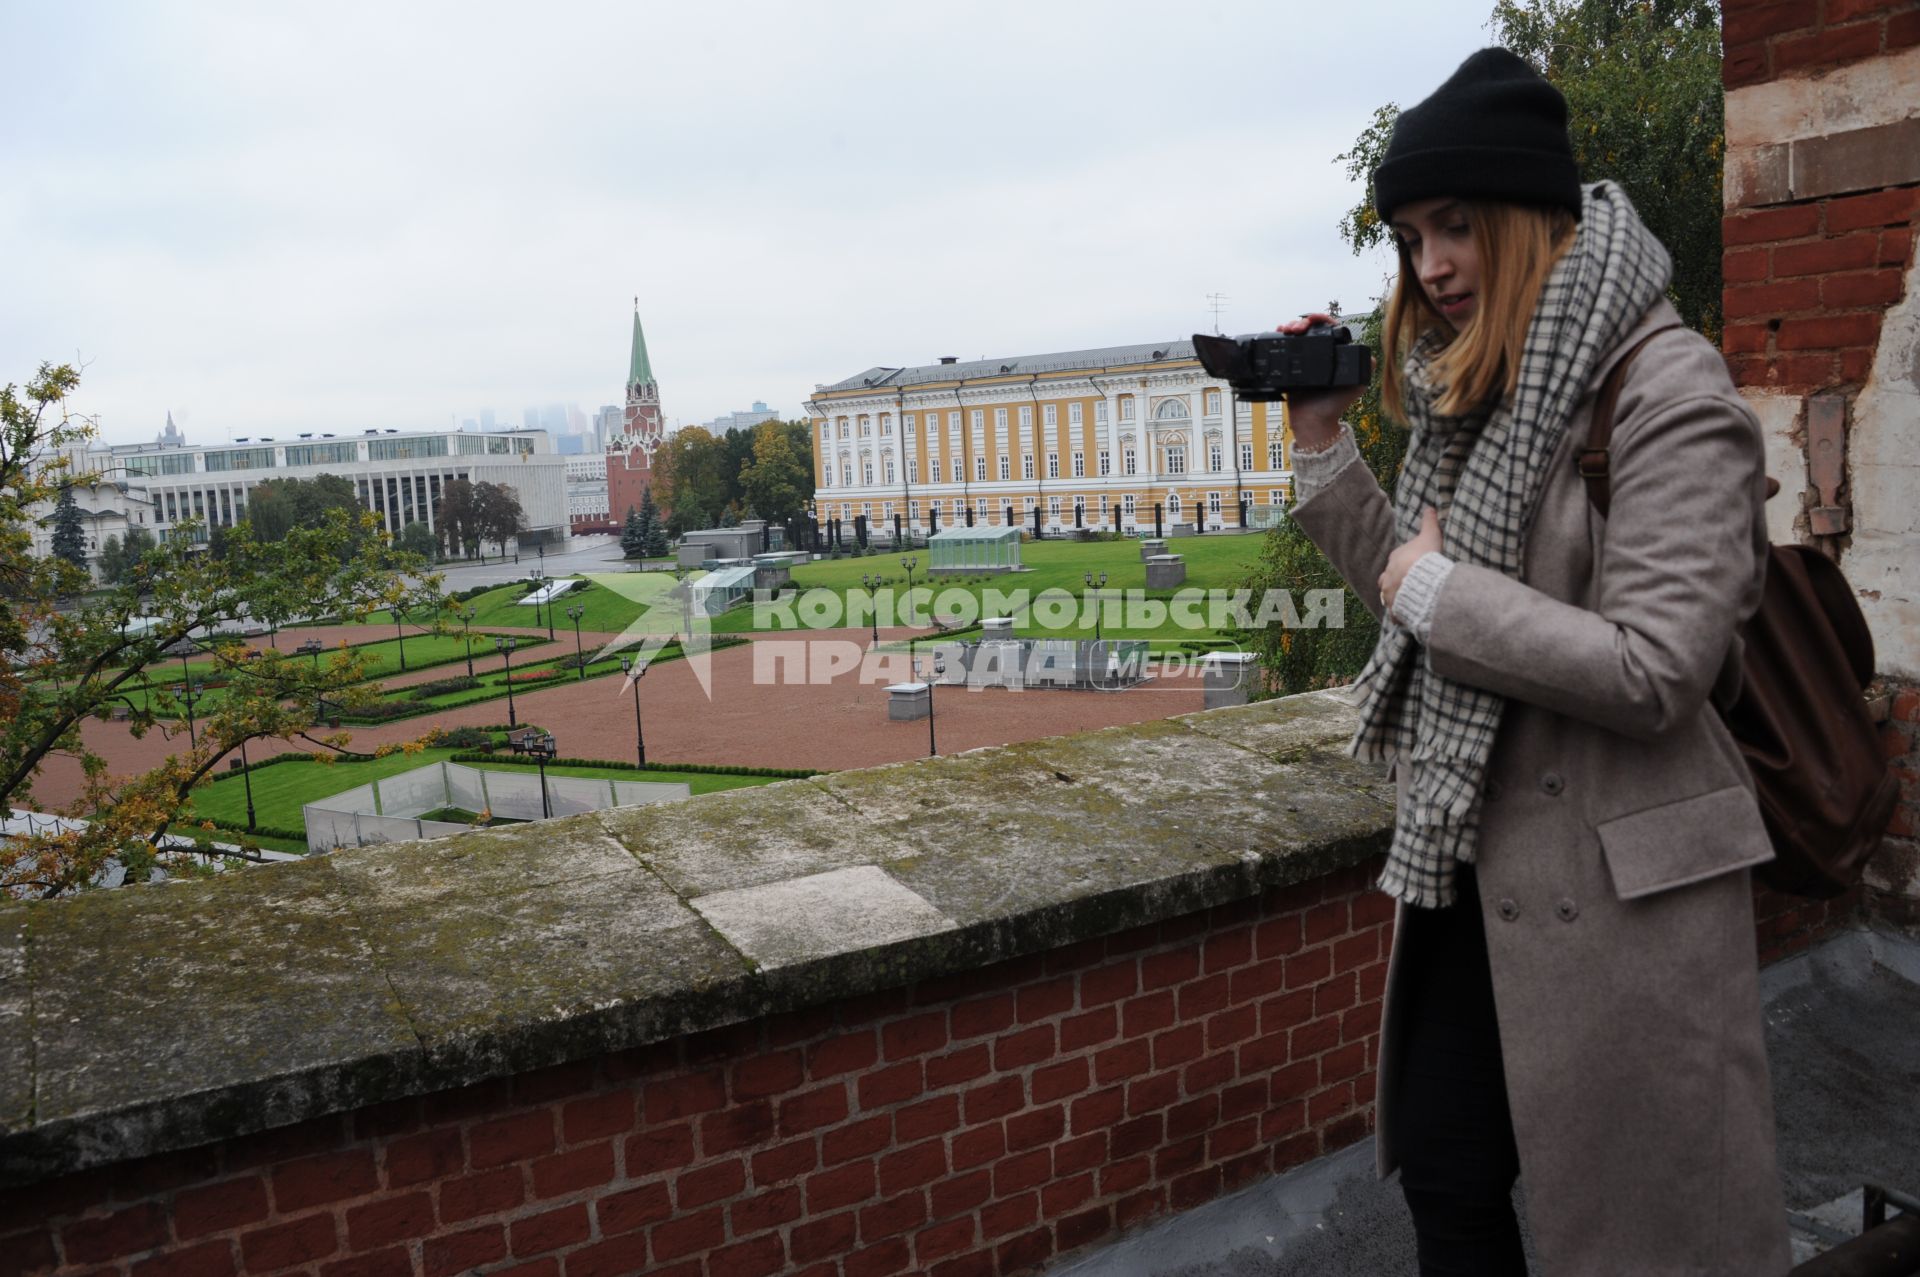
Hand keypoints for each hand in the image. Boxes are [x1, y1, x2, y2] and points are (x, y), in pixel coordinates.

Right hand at [1278, 311, 1363, 449]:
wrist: (1313, 421)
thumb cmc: (1334, 405)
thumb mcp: (1357, 386)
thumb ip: (1365, 370)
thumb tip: (1372, 356)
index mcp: (1335, 354)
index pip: (1329, 329)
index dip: (1322, 320)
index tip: (1314, 320)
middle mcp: (1320, 355)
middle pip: (1310, 329)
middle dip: (1303, 322)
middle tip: (1298, 327)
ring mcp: (1303, 360)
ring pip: (1297, 335)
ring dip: (1291, 326)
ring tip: (1288, 329)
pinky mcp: (1290, 366)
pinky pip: (1284, 347)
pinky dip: (1280, 336)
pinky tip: (1279, 332)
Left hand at [1380, 507, 1442, 617]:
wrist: (1422, 580)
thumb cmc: (1425, 556)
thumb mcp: (1430, 536)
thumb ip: (1429, 522)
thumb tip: (1430, 508)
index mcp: (1394, 560)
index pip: (1395, 561)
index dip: (1403, 564)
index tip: (1411, 566)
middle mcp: (1388, 578)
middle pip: (1387, 580)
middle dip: (1395, 581)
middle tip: (1407, 584)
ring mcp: (1390, 595)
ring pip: (1389, 597)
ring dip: (1396, 598)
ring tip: (1407, 600)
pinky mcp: (1396, 610)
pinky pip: (1397, 614)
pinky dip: (1401, 615)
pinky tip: (1409, 615)